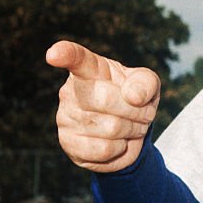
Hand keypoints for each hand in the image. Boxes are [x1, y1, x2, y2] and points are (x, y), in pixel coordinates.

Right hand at [46, 40, 159, 172]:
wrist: (130, 129)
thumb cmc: (134, 97)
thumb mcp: (147, 83)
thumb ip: (145, 83)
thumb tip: (133, 96)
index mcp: (90, 69)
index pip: (76, 58)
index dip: (65, 54)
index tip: (54, 53)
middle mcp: (71, 91)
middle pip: (105, 99)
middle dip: (135, 110)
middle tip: (145, 113)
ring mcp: (65, 117)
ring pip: (110, 127)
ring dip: (132, 129)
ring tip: (132, 126)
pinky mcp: (68, 143)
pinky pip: (103, 149)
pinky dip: (121, 148)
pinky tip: (118, 141)